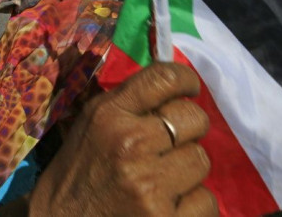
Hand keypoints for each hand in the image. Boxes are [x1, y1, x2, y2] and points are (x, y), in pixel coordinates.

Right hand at [30, 63, 215, 215]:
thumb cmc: (75, 176)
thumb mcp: (90, 127)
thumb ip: (128, 106)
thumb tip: (173, 89)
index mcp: (108, 115)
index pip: (164, 78)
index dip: (186, 80)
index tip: (190, 89)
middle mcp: (130, 144)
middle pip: (195, 119)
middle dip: (188, 131)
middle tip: (170, 146)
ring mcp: (150, 185)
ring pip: (201, 160)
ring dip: (188, 171)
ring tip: (163, 181)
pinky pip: (206, 201)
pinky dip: (192, 206)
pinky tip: (168, 208)